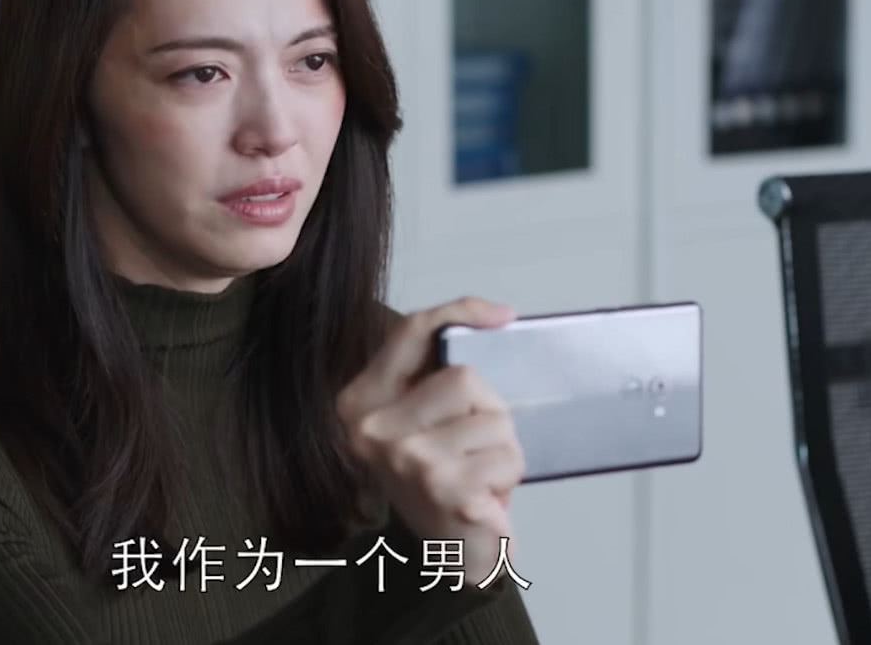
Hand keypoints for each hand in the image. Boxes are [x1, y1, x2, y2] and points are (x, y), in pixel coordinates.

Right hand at [336, 297, 524, 585]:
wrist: (444, 560)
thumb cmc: (439, 481)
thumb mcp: (417, 421)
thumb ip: (432, 374)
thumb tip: (492, 320)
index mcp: (362, 399)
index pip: (412, 331)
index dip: (461, 310)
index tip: (502, 315)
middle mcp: (374, 427)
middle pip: (465, 377)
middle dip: (491, 411)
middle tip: (478, 446)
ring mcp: (408, 458)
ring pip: (494, 420)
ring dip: (505, 451)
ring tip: (481, 475)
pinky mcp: (444, 488)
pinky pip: (507, 458)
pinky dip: (509, 479)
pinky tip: (486, 499)